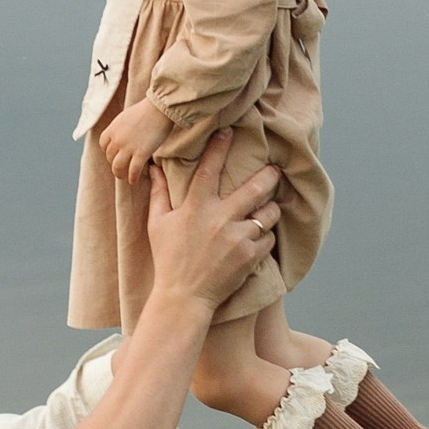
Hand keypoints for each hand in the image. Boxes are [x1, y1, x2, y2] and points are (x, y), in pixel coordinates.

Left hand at [100, 97, 176, 187]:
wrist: (160, 108)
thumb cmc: (147, 109)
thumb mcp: (127, 116)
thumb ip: (122, 128)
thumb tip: (125, 135)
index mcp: (113, 128)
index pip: (103, 144)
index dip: (108, 151)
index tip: (114, 154)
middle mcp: (117, 139)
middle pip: (110, 157)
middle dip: (114, 163)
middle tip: (121, 166)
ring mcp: (128, 147)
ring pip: (117, 167)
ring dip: (120, 174)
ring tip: (125, 177)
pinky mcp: (141, 154)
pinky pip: (133, 171)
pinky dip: (132, 178)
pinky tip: (134, 180)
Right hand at [144, 128, 279, 310]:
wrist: (183, 297)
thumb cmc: (168, 259)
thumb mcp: (157, 224)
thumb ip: (159, 194)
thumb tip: (153, 168)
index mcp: (196, 207)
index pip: (210, 169)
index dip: (219, 147)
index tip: (229, 131)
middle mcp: (219, 219)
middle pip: (255, 187)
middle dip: (269, 176)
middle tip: (275, 170)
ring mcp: (237, 238)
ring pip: (268, 213)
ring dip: (270, 209)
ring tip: (270, 208)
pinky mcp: (250, 256)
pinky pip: (268, 238)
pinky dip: (265, 236)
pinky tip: (260, 236)